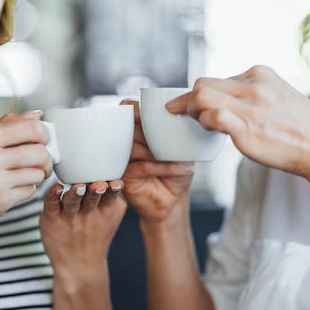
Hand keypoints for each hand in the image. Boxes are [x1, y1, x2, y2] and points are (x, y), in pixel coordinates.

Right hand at [0, 111, 53, 235]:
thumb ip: (9, 125)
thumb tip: (37, 115)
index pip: (33, 128)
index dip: (45, 135)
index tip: (44, 141)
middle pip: (41, 153)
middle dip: (47, 159)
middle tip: (42, 163)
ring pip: (39, 173)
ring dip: (37, 175)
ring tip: (25, 175)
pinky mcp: (1, 200)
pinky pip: (30, 191)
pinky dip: (27, 189)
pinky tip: (13, 187)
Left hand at [40, 181, 126, 278]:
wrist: (79, 266)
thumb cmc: (97, 236)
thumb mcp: (114, 217)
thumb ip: (116, 196)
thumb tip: (118, 172)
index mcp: (105, 211)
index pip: (111, 196)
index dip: (113, 189)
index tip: (115, 183)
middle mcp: (87, 214)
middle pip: (92, 198)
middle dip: (96, 190)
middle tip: (98, 184)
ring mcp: (68, 218)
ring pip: (72, 202)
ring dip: (75, 193)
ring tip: (79, 186)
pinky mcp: (51, 219)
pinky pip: (51, 205)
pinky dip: (52, 196)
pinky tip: (55, 188)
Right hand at [119, 99, 194, 222]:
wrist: (172, 201)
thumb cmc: (176, 172)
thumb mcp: (181, 148)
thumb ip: (177, 132)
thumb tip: (185, 116)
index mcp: (138, 129)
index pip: (128, 110)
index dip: (136, 108)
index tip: (154, 111)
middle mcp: (127, 142)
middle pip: (130, 127)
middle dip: (151, 131)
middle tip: (171, 138)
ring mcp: (124, 159)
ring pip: (135, 146)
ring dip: (158, 150)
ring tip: (178, 156)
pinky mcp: (125, 176)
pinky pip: (142, 165)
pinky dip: (164, 166)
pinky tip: (183, 168)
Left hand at [166, 65, 309, 178]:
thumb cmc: (300, 127)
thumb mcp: (277, 95)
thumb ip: (252, 93)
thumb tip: (226, 100)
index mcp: (259, 74)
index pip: (217, 78)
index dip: (201, 93)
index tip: (192, 104)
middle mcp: (253, 85)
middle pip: (202, 84)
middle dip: (187, 100)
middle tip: (182, 113)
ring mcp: (249, 106)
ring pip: (201, 97)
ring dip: (191, 111)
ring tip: (195, 123)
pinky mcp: (246, 128)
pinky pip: (212, 117)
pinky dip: (204, 123)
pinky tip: (208, 131)